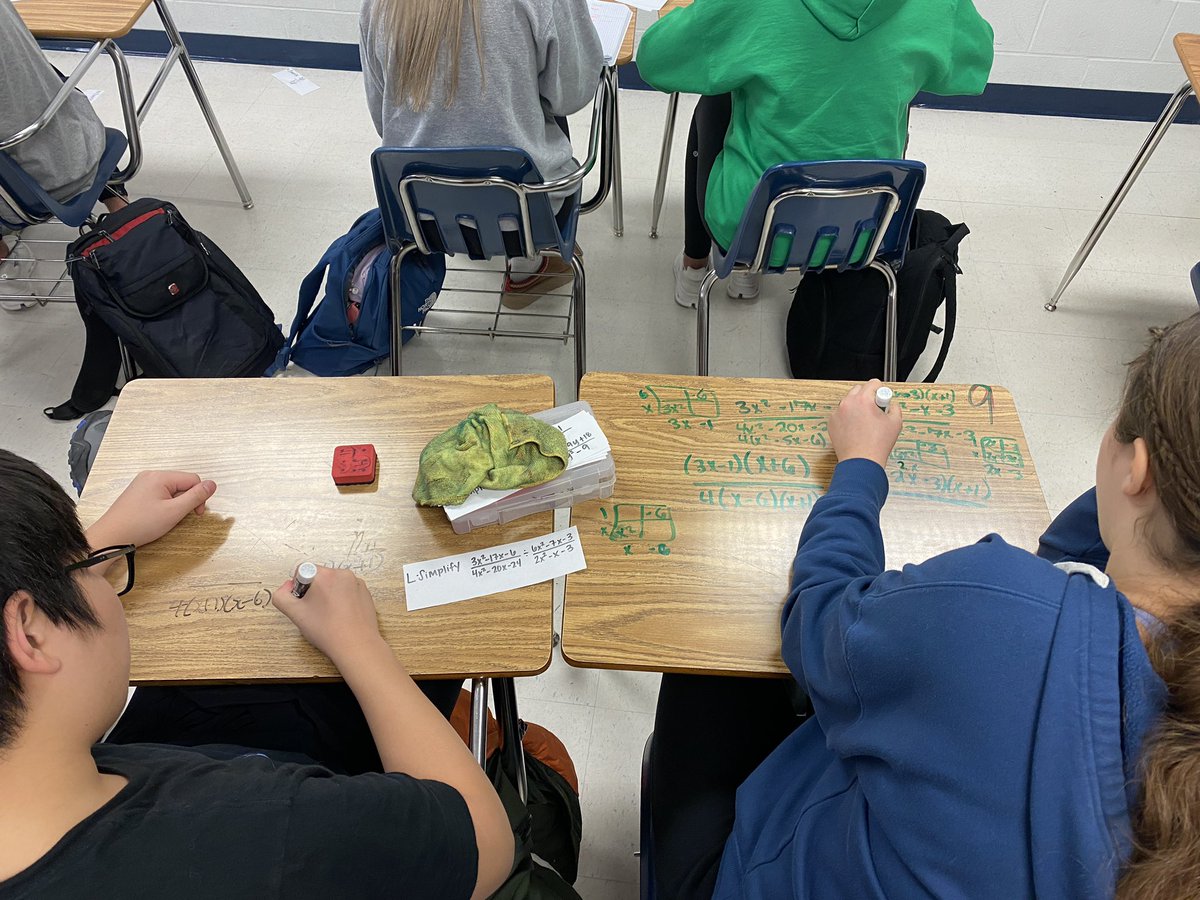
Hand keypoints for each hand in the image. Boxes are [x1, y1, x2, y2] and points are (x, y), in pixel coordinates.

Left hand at [87, 470, 216, 548]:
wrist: (111, 536)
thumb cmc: (141, 524)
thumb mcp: (174, 511)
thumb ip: (196, 496)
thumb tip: (212, 484)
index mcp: (160, 476)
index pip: (192, 479)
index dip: (199, 496)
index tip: (196, 514)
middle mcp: (150, 475)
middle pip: (181, 483)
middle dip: (186, 500)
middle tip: (179, 517)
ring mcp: (142, 483)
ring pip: (171, 489)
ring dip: (175, 503)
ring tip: (166, 518)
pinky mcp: (137, 493)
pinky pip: (159, 493)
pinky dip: (164, 504)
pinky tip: (157, 516)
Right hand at [272, 567, 383, 664]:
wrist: (356, 646)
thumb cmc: (327, 630)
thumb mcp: (295, 613)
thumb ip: (281, 596)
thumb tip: (286, 588)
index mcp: (325, 575)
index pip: (303, 570)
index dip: (299, 587)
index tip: (305, 603)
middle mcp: (343, 574)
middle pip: (319, 577)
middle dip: (314, 591)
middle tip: (315, 611)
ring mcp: (357, 583)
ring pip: (333, 584)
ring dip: (328, 596)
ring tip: (329, 616)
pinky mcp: (365, 593)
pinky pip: (347, 591)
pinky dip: (342, 600)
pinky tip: (341, 617)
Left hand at [828, 380, 902, 467]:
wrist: (861, 461)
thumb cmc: (877, 444)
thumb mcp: (895, 422)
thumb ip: (895, 408)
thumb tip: (891, 405)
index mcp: (863, 400)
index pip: (872, 383)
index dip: (880, 390)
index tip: (882, 399)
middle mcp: (848, 403)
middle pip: (858, 390)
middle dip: (867, 396)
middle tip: (874, 410)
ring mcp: (837, 413)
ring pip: (848, 402)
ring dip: (856, 406)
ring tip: (865, 421)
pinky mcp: (832, 423)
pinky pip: (840, 413)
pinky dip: (847, 417)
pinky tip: (855, 428)